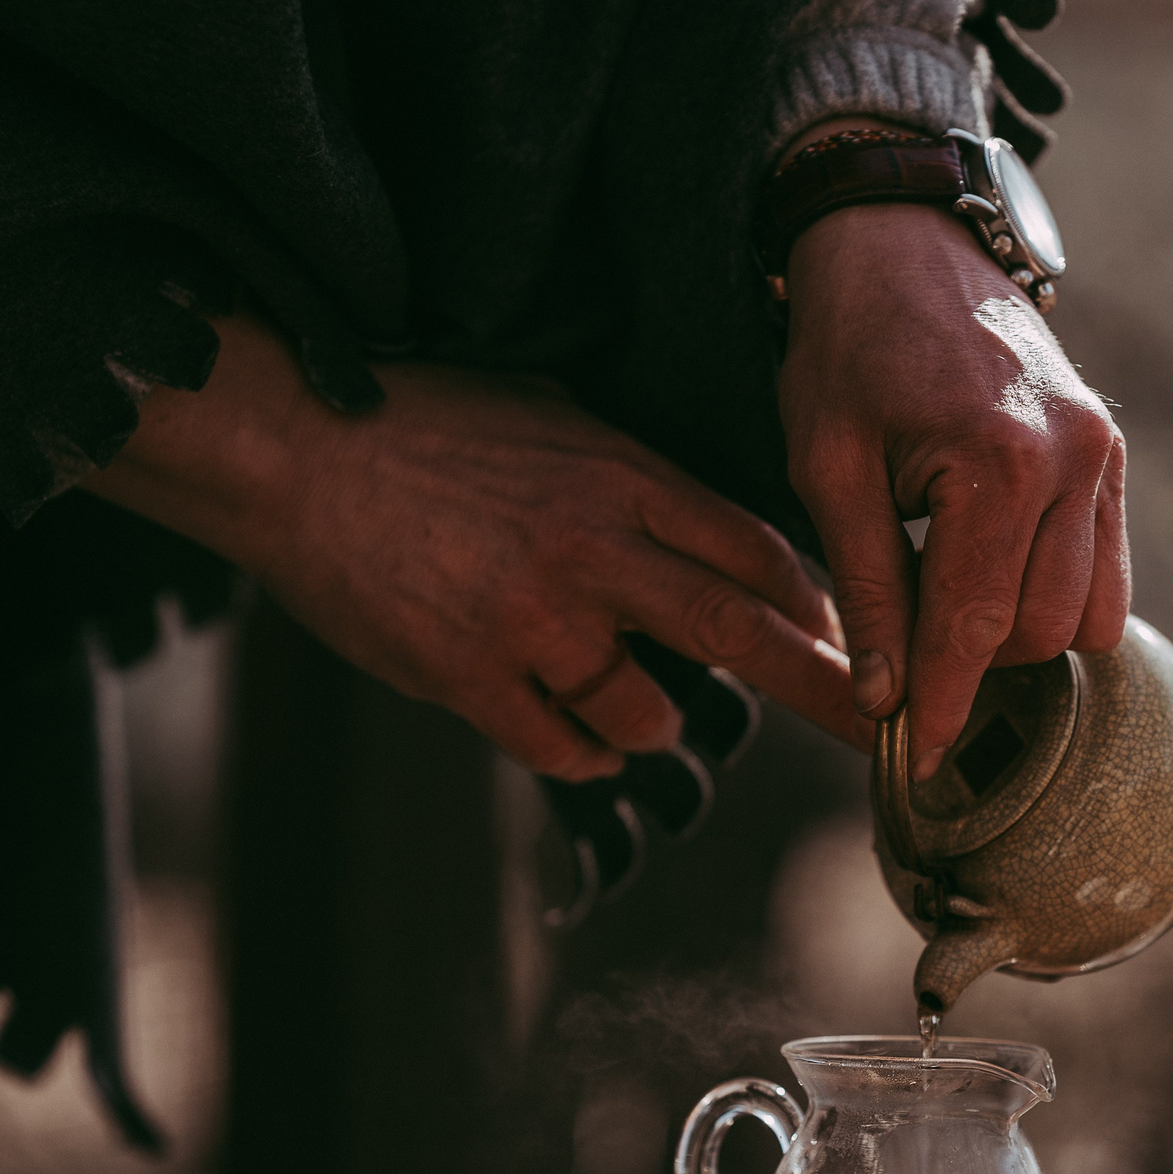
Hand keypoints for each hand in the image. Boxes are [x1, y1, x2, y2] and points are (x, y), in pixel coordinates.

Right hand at [91, 312, 866, 780]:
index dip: (819, 607)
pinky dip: (584, 753)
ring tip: (639, 709)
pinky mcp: (468, 677)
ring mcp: (531, 621)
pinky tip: (577, 736)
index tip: (850, 641)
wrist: (294, 447)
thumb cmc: (424, 424)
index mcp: (622, 478)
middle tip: (878, 732)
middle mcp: (593, 552)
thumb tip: (722, 539)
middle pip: (744, 636)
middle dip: (826, 691)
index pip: (759, 553)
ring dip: (659, 725)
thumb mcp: (555, 420)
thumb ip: (638, 484)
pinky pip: (563, 750)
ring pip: (649, 715)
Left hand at [779, 197, 1128, 779]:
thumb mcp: (828, 469)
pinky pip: (1107, 571)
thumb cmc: (848, 348)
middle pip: (1037, 632)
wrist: (902, 241)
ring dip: (1018, 636)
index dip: (943, 705)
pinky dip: (1057, 598)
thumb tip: (886, 700)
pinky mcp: (1113, 452)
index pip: (972, 626)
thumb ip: (866, 589)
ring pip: (1085, 614)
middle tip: (906, 656)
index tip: (918, 764)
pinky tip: (995, 582)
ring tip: (947, 609)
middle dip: (972, 665)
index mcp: (996, 462)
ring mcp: (1104, 454)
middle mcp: (1072, 460)